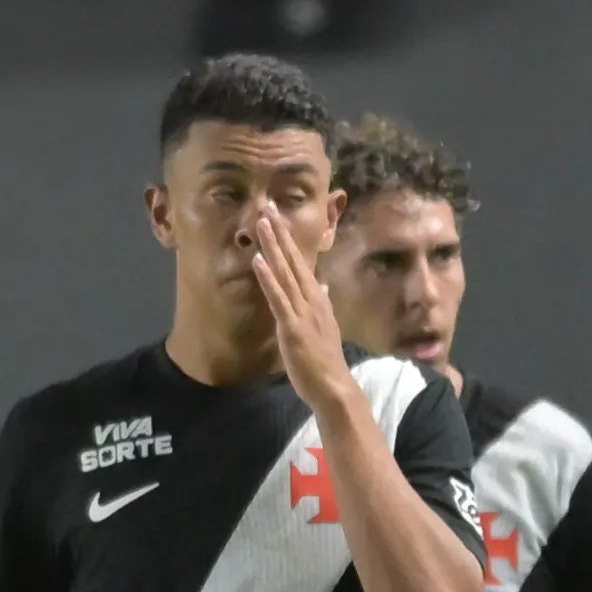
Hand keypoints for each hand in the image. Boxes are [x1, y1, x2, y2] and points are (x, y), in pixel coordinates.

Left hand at [244, 198, 351, 420]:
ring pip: (285, 272)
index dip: (288, 238)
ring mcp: (302, 311)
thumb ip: (321, 302)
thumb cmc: (325, 359)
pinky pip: (278, 298)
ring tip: (261, 223)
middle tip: (268, 206)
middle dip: (280, 232)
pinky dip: (268, 278)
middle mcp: (311, 298)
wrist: (333, 385)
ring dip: (273, 246)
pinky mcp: (292, 326)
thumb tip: (321, 283)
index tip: (277, 216)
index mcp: (316, 298)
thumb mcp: (324, 325)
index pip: (300, 261)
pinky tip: (258, 261)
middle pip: (293, 259)